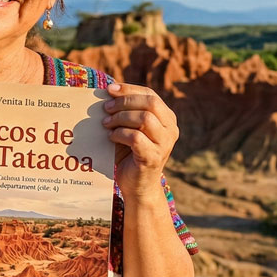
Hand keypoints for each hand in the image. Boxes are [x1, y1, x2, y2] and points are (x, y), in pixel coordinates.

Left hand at [102, 83, 179, 197]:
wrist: (137, 187)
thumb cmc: (130, 155)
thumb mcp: (130, 129)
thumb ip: (126, 112)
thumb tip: (107, 92)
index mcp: (167, 118)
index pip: (150, 95)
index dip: (129, 89)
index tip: (109, 89)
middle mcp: (170, 129)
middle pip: (150, 103)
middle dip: (125, 102)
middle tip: (106, 108)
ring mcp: (164, 144)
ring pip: (144, 118)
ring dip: (121, 118)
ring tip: (106, 123)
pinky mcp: (153, 158)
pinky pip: (136, 138)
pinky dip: (120, 134)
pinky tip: (110, 137)